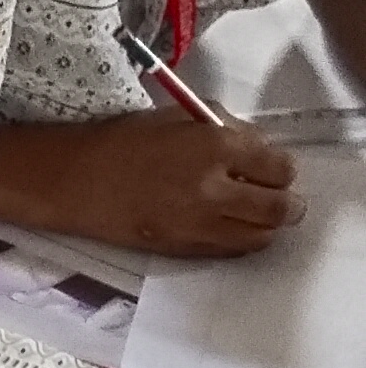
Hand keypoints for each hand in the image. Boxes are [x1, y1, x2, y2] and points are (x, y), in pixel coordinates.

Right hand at [0, 111, 300, 255]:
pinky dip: (242, 239)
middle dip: (288, 203)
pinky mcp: (185, 248)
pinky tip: (233, 225)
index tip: (277, 167)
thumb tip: (259, 148)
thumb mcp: (182, 116)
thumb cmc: (127, 141)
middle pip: (277, 208)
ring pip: (260, 236)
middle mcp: (214, 190)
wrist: (80, 180)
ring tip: (260, 214)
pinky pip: (232, 251)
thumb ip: (227, 129)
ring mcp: (200, 224)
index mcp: (216, 147)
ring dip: (267, 225)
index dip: (282, 168)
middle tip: (286, 199)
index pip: (279, 167)